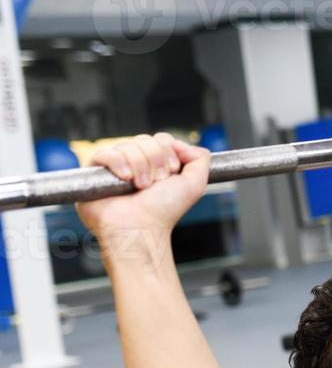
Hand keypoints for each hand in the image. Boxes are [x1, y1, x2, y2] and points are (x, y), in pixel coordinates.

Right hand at [77, 133, 211, 239]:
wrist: (141, 228)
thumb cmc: (164, 210)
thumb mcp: (195, 184)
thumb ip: (200, 159)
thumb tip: (183, 144)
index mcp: (156, 164)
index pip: (161, 139)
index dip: (168, 153)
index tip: (170, 174)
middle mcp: (135, 162)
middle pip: (145, 139)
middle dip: (155, 161)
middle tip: (154, 184)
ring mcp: (114, 166)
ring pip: (127, 145)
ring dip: (140, 166)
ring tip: (139, 187)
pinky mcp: (94, 171)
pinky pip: (105, 152)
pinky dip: (118, 163)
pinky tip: (125, 179)